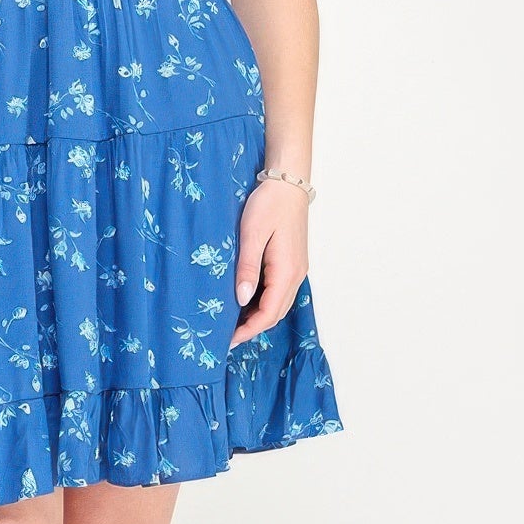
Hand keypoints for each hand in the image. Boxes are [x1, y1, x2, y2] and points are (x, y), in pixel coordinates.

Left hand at [228, 178, 308, 349]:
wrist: (288, 184)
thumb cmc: (269, 205)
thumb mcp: (252, 234)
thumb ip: (247, 268)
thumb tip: (241, 299)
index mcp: (286, 271)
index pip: (269, 313)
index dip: (249, 330)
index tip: (228, 340)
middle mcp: (296, 275)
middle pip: (276, 314)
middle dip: (253, 328)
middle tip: (226, 335)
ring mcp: (297, 269)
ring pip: (279, 304)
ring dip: (259, 317)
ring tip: (234, 323)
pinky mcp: (293, 263)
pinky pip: (280, 292)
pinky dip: (265, 304)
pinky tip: (247, 302)